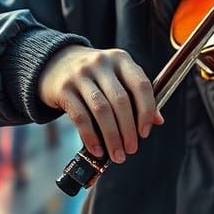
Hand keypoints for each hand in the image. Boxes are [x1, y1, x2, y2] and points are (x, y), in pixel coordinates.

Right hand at [38, 45, 162, 162]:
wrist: (55, 64)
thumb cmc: (95, 75)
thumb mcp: (117, 77)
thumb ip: (137, 95)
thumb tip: (158, 120)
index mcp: (121, 59)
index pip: (141, 85)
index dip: (146, 111)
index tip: (145, 132)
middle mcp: (101, 63)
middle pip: (121, 100)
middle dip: (129, 130)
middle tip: (131, 149)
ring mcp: (81, 75)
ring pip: (101, 110)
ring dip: (112, 137)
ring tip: (117, 154)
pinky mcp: (63, 88)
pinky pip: (80, 117)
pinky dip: (91, 137)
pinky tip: (97, 150)